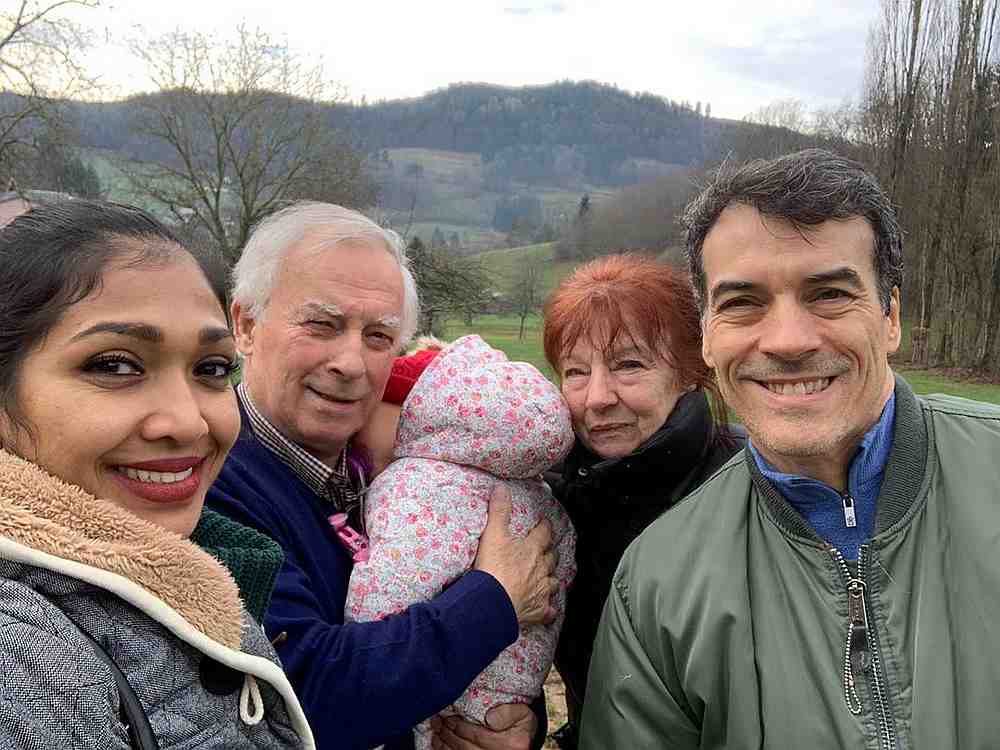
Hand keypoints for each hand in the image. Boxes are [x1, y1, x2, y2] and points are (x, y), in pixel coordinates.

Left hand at [430, 703, 536, 749]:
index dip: (460, 727)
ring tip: (436, 733)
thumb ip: (508, 712)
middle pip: (467, 748)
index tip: (449, 718)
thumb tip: (489, 718)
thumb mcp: (523, 713)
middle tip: (438, 722)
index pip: (478, 736)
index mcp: (510, 744)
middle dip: (449, 735)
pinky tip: (440, 746)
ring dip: (445, 746)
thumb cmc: (522, 725)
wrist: (527, 742)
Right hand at [474, 484, 557, 625]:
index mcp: (532, 550)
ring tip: (549, 577)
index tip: (544, 523)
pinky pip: (548, 611)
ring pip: (553, 583)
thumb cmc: (493, 569)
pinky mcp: (537, 611)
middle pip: (551, 558)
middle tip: (547, 549)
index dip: (545, 527)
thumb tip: (501, 489)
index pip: (544, 534)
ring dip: (551, 578)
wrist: (492, 603)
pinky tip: (549, 610)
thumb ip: (499, 511)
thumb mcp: (493, 534)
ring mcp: (541, 591)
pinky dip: (549, 609)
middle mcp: (541, 570)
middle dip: (550, 553)